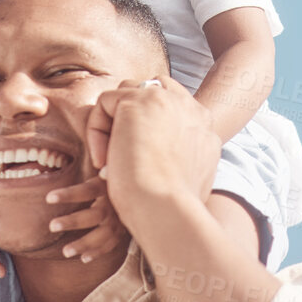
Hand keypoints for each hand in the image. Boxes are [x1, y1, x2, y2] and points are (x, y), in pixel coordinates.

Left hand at [42, 175, 127, 263]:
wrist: (142, 190)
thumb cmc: (114, 176)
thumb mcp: (110, 169)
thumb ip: (107, 168)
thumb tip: (104, 170)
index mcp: (107, 187)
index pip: (87, 191)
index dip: (69, 194)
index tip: (48, 198)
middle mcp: (114, 206)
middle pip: (94, 215)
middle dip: (73, 222)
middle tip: (52, 226)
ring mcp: (119, 221)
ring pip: (102, 235)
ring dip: (84, 244)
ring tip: (65, 252)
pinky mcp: (121, 232)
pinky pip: (110, 245)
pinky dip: (98, 253)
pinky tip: (82, 258)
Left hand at [83, 77, 220, 236]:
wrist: (167, 209)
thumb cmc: (175, 208)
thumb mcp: (191, 180)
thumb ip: (183, 160)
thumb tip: (164, 164)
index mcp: (205, 127)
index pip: (174, 106)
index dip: (151, 125)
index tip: (139, 157)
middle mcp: (189, 108)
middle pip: (151, 91)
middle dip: (130, 118)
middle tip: (122, 155)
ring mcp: (165, 100)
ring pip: (126, 95)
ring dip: (112, 124)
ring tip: (110, 161)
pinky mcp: (137, 101)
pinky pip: (105, 103)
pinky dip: (96, 130)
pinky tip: (104, 162)